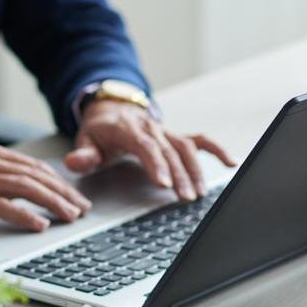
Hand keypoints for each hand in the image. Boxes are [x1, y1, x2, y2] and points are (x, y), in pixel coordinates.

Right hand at [0, 144, 91, 231]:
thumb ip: (5, 176)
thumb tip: (41, 188)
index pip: (36, 167)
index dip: (61, 183)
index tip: (77, 197)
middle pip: (36, 176)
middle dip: (64, 193)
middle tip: (82, 208)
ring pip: (25, 188)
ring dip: (53, 203)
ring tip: (70, 216)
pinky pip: (3, 206)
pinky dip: (25, 215)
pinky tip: (41, 224)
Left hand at [64, 101, 234, 200]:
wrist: (113, 108)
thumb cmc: (101, 131)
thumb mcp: (85, 140)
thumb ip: (83, 154)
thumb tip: (75, 162)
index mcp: (129, 129)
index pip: (146, 146)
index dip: (156, 164)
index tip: (164, 184)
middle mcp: (152, 128)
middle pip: (170, 151)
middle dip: (180, 175)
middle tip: (185, 198)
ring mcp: (167, 131)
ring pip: (187, 148)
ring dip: (196, 171)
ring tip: (199, 193)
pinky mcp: (177, 136)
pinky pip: (201, 140)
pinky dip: (217, 150)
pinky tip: (231, 163)